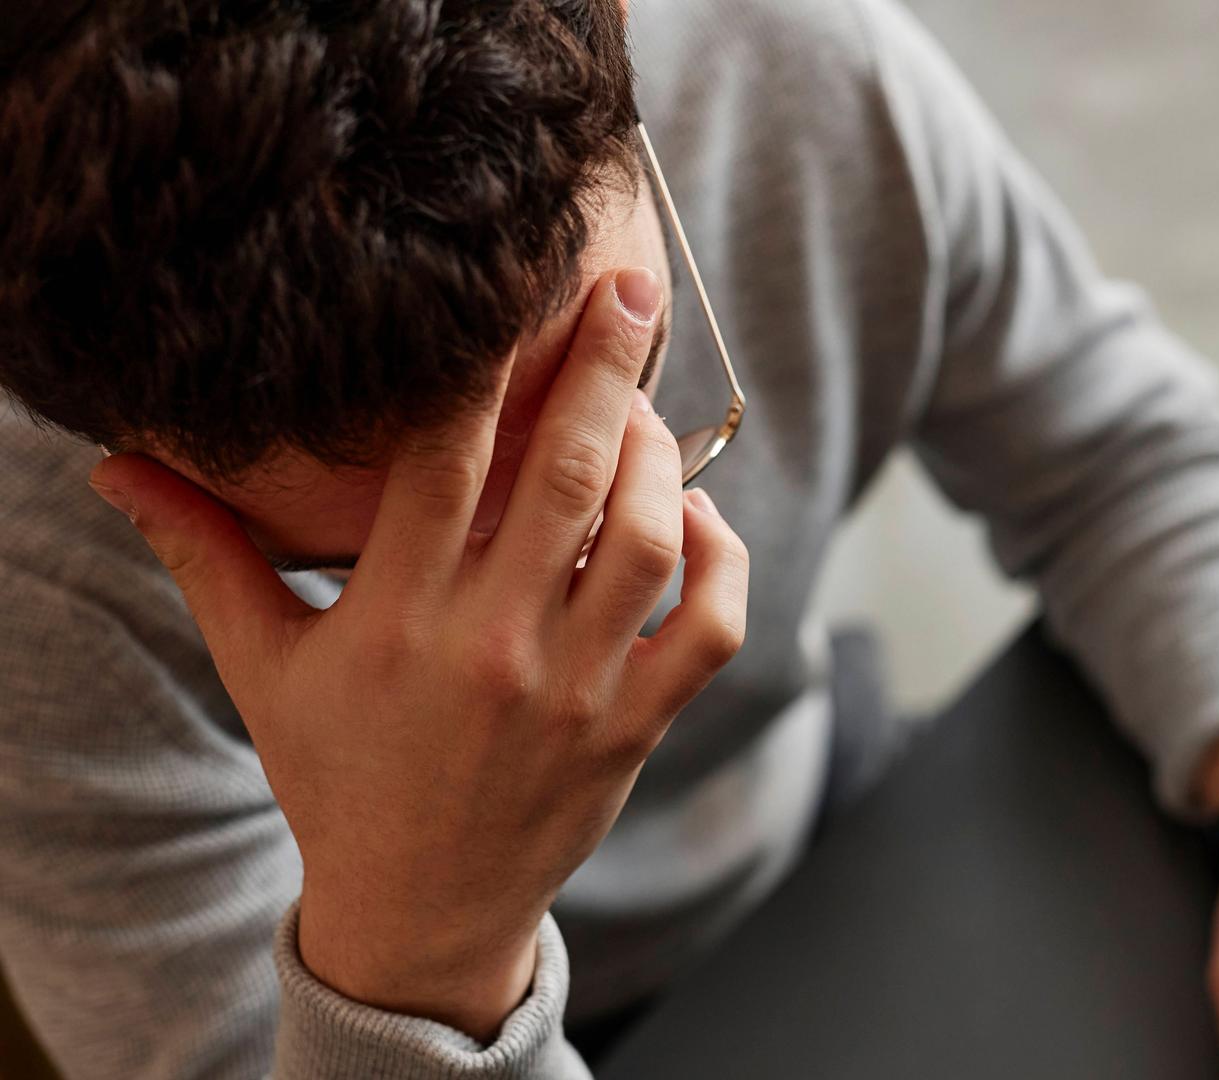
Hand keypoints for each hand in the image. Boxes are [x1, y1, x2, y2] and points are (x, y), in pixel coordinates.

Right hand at [87, 268, 749, 1037]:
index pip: (444, 460)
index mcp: (397, 618)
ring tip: (645, 413)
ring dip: (659, 462)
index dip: (481, 366)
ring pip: (646, 542)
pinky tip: (697, 516)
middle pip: (565, 476)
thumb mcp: (262, 667)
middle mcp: (492, 645)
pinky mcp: (634, 727)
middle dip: (603, 369)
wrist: (419, 908)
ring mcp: (575, 689)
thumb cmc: (339, 774)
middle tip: (626, 290)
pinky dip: (722, 563)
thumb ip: (207, 555)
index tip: (510, 293)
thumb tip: (121, 466)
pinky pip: (707, 630)